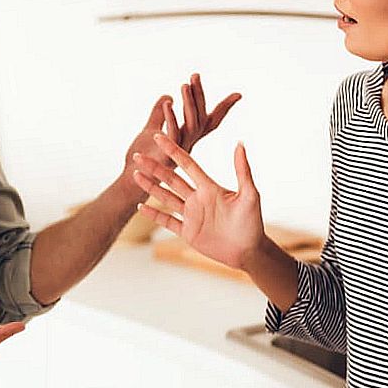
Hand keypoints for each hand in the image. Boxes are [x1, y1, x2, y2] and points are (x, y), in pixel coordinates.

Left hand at [123, 73, 240, 175]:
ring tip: (184, 84)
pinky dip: (170, 118)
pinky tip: (167, 104)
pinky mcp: (167, 155)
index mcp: (189, 139)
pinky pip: (173, 134)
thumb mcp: (150, 131)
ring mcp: (180, 150)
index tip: (238, 94)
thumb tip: (167, 97)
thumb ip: (158, 115)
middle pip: (199, 117)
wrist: (131, 184)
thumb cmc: (143, 160)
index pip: (210, 120)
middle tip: (195, 74)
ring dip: (187, 103)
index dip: (225, 108)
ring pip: (190, 124)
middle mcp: (189, 145)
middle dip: (199, 95)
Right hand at [132, 133, 265, 270]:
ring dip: (150, 187)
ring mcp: (190, 215)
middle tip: (137, 156)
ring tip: (134, 175)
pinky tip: (140, 206)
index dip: (173, 150)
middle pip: (171, 179)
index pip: (188, 165)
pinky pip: (167, 221)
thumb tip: (240, 143)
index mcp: (209, 187)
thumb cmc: (252, 222)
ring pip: (165, 197)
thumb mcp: (250, 194)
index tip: (159, 137)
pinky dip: (153, 214)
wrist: (249, 250)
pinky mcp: (187, 232)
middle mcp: (197, 198)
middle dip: (154, 167)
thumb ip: (243, 170)